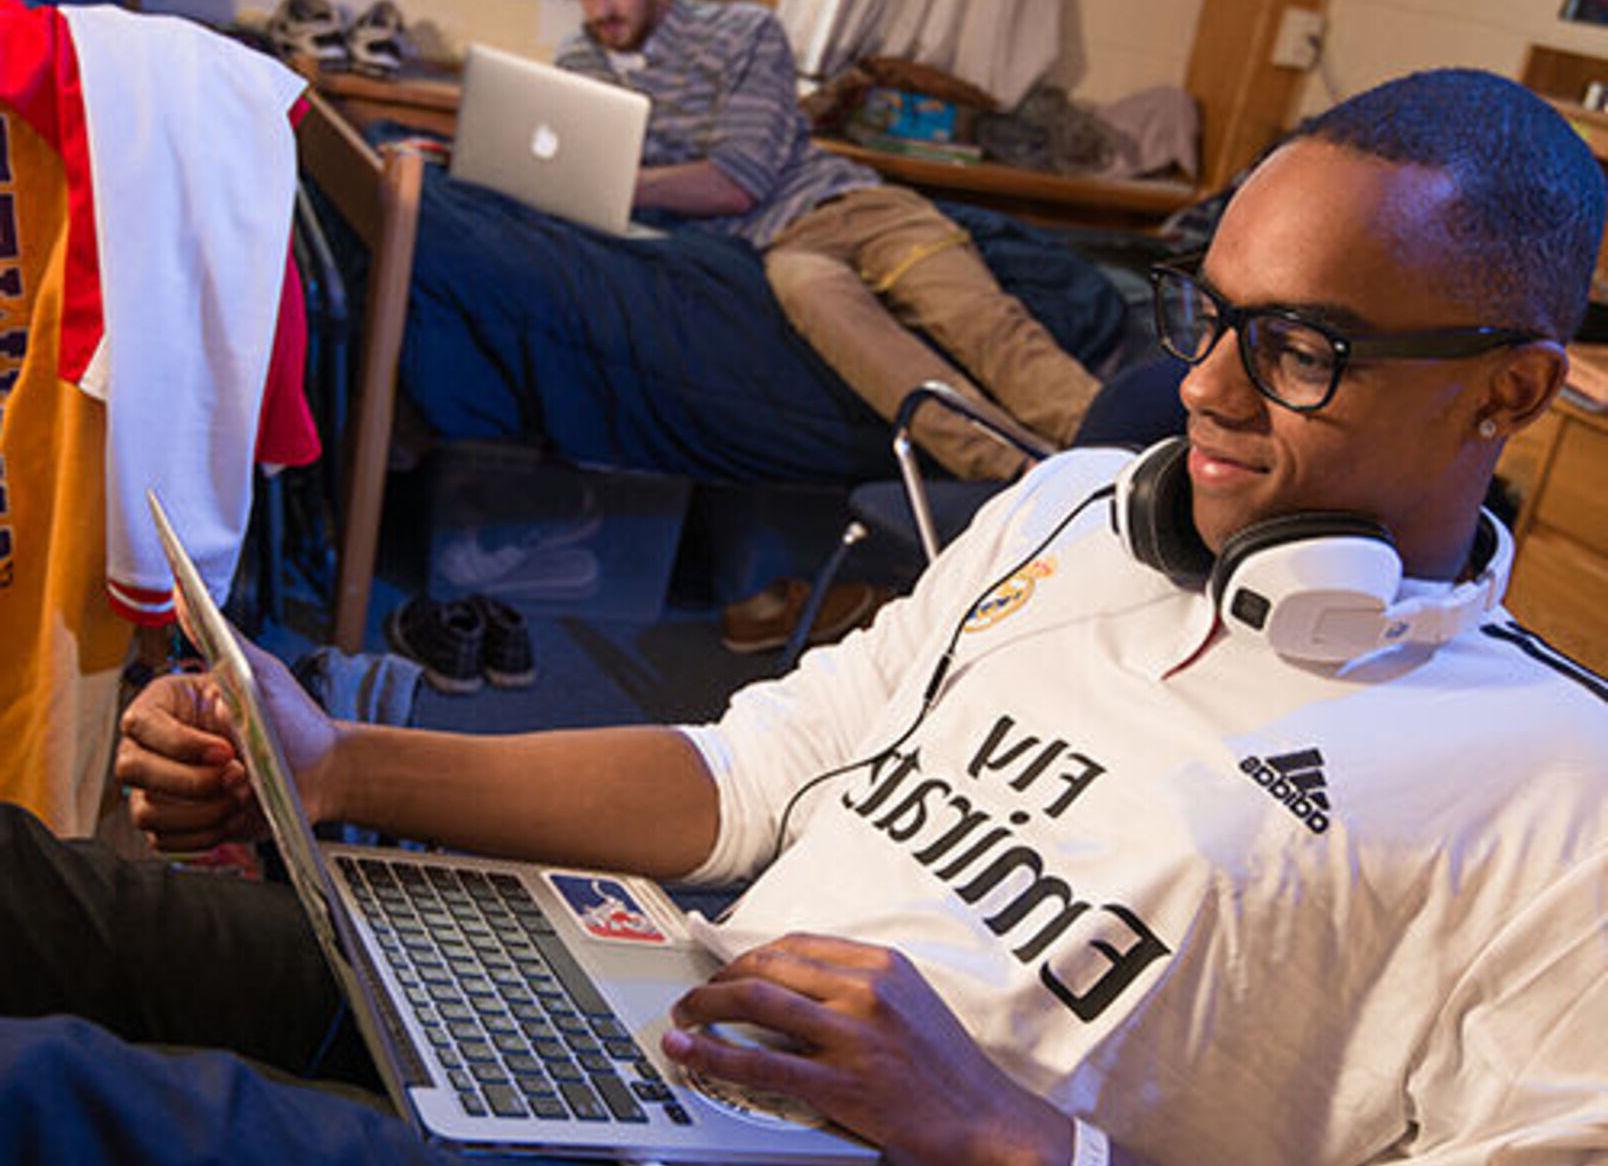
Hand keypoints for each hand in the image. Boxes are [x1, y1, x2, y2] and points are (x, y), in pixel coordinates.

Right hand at [116, 636, 338, 851]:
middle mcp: (156, 746)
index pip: (140, 726)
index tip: (228, 750)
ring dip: (204, 810)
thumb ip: (219, 636)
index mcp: (167, 707)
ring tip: (243, 793)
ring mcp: (161, 787)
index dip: (182, 745)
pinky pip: (163, 840)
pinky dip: (203, 835)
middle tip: (241, 775)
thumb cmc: (292, 722)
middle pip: (133, 771)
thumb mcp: (261, 674)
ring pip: (148, 810)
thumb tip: (182, 592)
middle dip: (193, 782)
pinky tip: (234, 815)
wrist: (320, 774)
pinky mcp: (176, 822)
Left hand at [661, 933, 1074, 1165]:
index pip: (795, 943)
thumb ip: (861, 984)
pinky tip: (691, 1053)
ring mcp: (853, 1036)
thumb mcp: (911, 1000)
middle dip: (720, 977)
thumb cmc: (949, 1067)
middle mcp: (865, 991)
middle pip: (769, 965)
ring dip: (708, 1006)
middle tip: (698, 995)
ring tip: (686, 1016)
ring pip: (757, 1002)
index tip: (729, 967)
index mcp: (882, 965)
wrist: (986, 1119)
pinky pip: (763, 1066)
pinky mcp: (842, 1084)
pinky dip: (716, 1056)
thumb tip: (800, 980)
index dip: (750, 954)